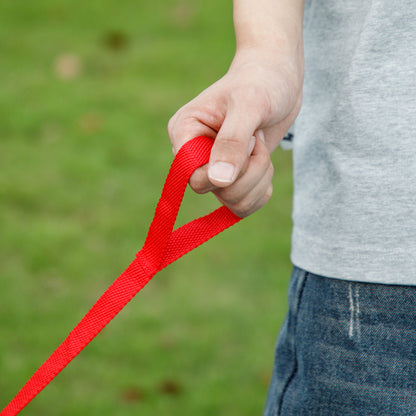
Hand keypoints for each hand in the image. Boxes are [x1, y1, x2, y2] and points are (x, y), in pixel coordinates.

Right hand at [168, 49, 302, 216]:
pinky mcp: (233, 178)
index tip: (247, 141)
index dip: (221, 170)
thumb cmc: (261, 82)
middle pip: (215, 191)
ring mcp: (214, 169)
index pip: (191, 174)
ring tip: (260, 147)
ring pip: (234, 201)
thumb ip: (232, 141)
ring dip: (258, 179)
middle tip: (257, 140)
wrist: (278, 79)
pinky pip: (245, 204)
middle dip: (248, 172)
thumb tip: (219, 181)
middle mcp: (195, 154)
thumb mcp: (250, 104)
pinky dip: (262, 188)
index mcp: (185, 132)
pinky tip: (265, 163)